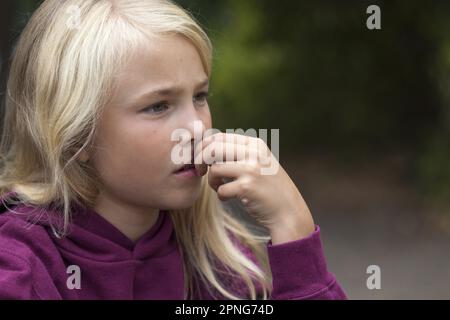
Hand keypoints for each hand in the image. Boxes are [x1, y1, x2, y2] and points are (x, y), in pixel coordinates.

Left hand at [194, 133, 314, 243]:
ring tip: (219, 187)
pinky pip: (220, 189)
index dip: (203, 148)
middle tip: (200, 172)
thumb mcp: (258, 162)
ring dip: (212, 181)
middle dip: (200, 160)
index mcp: (254, 144)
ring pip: (214, 169)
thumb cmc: (268, 187)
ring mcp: (251, 169)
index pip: (218, 136)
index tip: (201, 161)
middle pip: (212, 149)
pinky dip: (221, 195)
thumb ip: (238, 152)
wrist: (288, 211)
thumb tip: (206, 145)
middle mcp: (254, 153)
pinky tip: (228, 198)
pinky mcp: (247, 187)